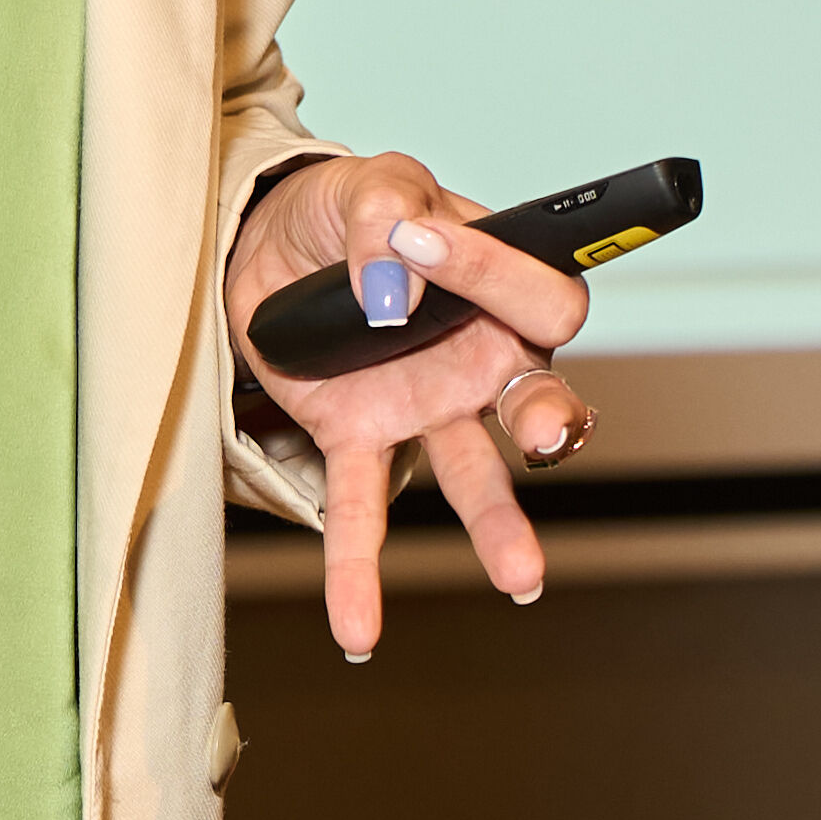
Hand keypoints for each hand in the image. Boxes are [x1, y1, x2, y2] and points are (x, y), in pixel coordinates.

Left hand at [227, 150, 591, 665]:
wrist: (273, 243)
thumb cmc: (347, 210)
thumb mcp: (365, 183)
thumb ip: (385, 213)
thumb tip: (388, 286)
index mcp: (503, 283)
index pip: (538, 291)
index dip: (489, 268)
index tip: (422, 238)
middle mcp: (482, 355)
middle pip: (538, 394)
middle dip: (547, 417)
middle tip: (541, 434)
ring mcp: (427, 406)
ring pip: (475, 474)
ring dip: (499, 525)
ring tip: (521, 578)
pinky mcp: (361, 437)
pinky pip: (365, 511)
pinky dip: (358, 573)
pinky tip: (358, 635)